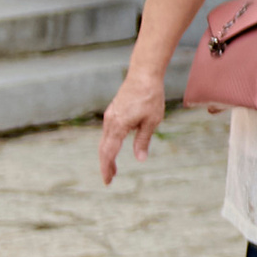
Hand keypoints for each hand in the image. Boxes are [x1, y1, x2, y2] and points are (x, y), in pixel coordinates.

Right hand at [98, 68, 166, 182]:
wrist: (143, 74)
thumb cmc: (150, 97)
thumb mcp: (152, 121)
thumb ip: (143, 140)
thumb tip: (140, 159)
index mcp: (118, 126)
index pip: (108, 152)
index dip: (107, 168)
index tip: (107, 181)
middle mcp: (110, 122)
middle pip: (103, 149)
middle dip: (106, 165)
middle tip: (109, 180)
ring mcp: (110, 116)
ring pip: (105, 141)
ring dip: (107, 155)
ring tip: (113, 169)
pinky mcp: (113, 112)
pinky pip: (108, 132)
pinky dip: (109, 144)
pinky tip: (115, 148)